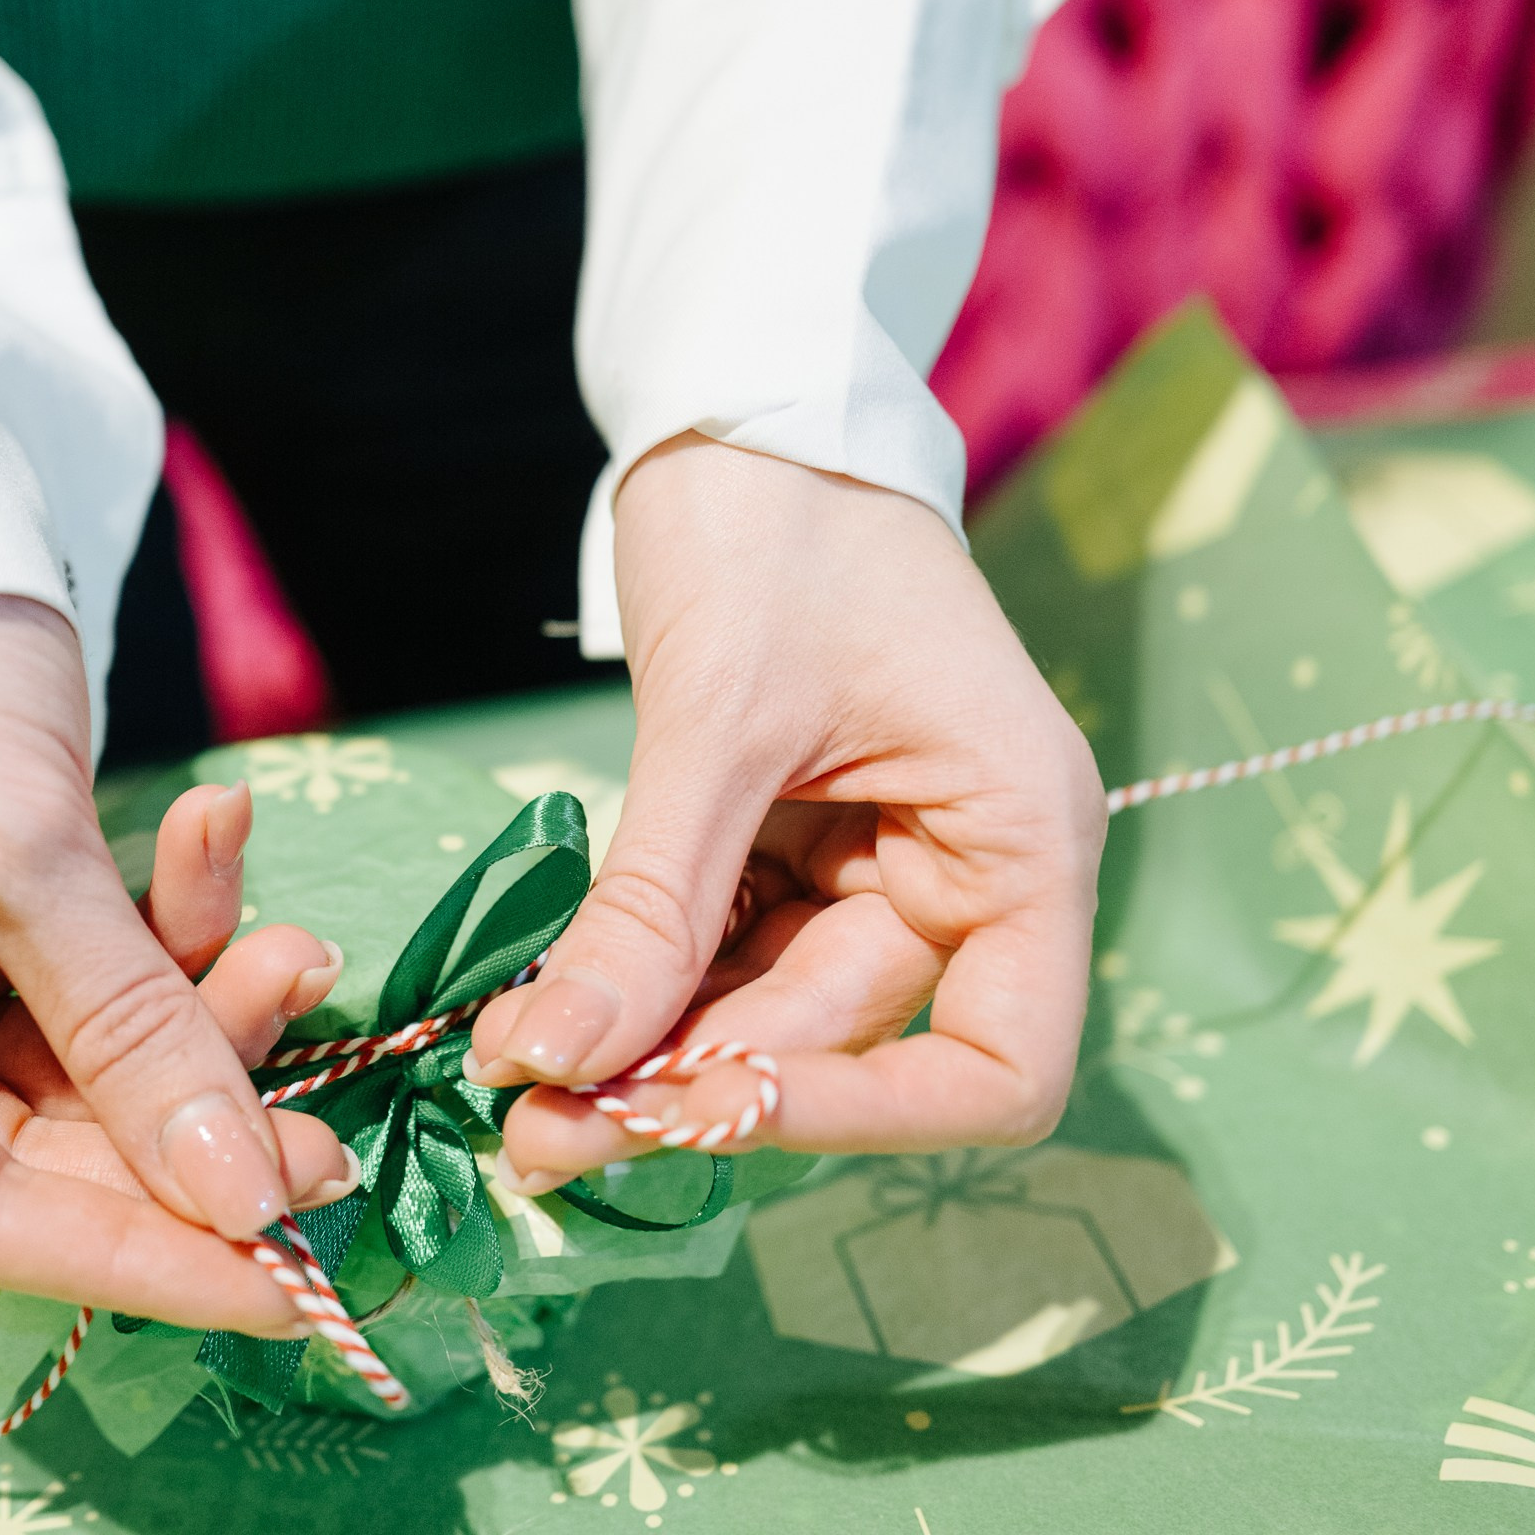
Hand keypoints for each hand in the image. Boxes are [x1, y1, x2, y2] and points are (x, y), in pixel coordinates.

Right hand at [0, 596, 355, 1334]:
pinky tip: (226, 840)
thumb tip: (250, 1198)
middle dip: (201, 1129)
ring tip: (305, 948)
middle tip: (342, 1133)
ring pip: (100, 1070)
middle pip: (49, 1157)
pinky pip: (108, 977)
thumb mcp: (20, 849)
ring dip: (210, 1011)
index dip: (136, 1260)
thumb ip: (132, 1030)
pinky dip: (183, 928)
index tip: (289, 1289)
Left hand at [466, 439, 1105, 1182]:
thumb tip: (554, 1065)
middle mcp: (967, 873)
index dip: (863, 1117)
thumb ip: (653, 905)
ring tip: (514, 1092)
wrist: (746, 401)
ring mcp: (876, 865)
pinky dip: (636, 988)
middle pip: (847, 1049)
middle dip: (694, 1092)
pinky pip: (720, 955)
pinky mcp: (792, 845)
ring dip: (646, 1058)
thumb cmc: (778, 523)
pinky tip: (537, 1020)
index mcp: (1020, 839)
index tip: (709, 1106)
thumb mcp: (717, 718)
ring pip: (764, 1016)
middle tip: (535, 1132)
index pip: (996, 1068)